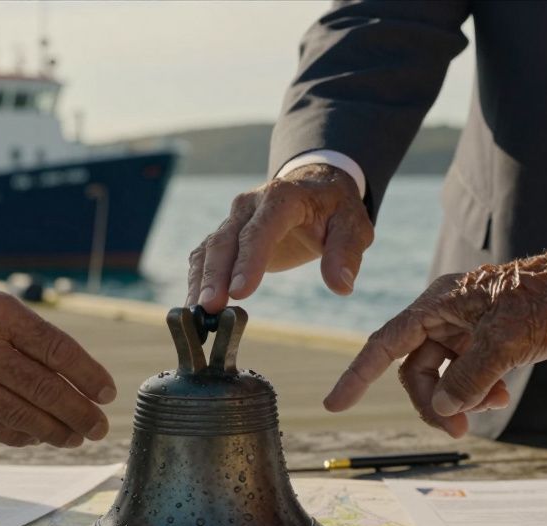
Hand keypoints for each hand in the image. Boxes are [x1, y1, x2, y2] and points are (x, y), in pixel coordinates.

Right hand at [0, 272, 116, 447]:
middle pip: (45, 388)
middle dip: (80, 413)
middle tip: (99, 427)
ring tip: (74, 437)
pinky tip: (35, 436)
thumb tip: (71, 371)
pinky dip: (18, 435)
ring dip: (54, 431)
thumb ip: (23, 330)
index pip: (58, 350)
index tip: (107, 393)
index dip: (88, 376)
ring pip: (21, 414)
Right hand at [186, 164, 372, 312]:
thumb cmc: (335, 211)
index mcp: (283, 198)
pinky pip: (205, 256)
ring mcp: (234, 218)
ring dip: (202, 281)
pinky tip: (193, 306)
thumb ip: (346, 254)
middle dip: (215, 275)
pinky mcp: (226, 234)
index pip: (261, 229)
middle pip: (226, 240)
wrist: (316, 189)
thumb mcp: (353, 227)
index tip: (240, 293)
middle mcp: (250, 205)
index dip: (248, 261)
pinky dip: (197, 280)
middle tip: (210, 309)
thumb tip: (341, 286)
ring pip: (210, 249)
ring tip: (196, 314)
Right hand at [323, 237, 546, 437]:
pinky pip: (468, 374)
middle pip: (416, 370)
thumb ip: (468, 379)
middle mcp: (446, 315)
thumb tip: (444, 409)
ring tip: (492, 404)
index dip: (357, 376)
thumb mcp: (506, 342)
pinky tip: (501, 396)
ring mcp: (469, 329)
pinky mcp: (492, 340)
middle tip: (456, 432)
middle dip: (433, 402)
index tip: (334, 406)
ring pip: (444, 377)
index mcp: (437, 304)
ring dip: (460, 399)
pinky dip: (479, 391)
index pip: (384, 345)